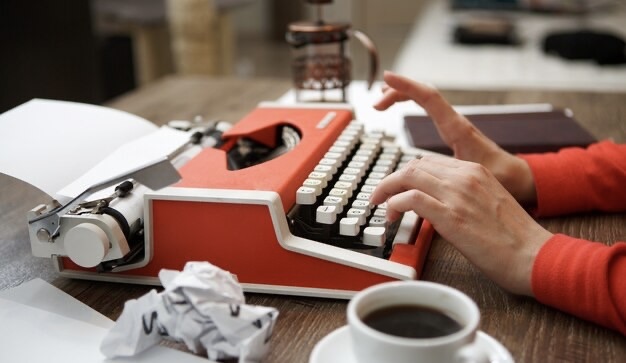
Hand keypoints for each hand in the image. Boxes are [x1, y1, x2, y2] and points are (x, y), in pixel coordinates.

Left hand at [370, 155, 552, 295]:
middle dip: (392, 180)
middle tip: (381, 196)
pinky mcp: (452, 216)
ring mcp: (458, 195)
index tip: (397, 188)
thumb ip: (462, 195)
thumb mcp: (488, 202)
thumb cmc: (514, 237)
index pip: (429, 161)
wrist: (533, 255)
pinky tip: (393, 214)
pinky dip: (395, 203)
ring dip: (388, 190)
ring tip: (382, 207)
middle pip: (415, 165)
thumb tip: (434, 202)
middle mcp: (465, 176)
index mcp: (475, 171)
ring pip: (409, 176)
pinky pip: (411, 199)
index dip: (407, 174)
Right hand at [374, 71, 536, 206]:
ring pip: (425, 101)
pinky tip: (403, 115)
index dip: (406, 86)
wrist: (519, 179)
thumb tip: (418, 181)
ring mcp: (454, 126)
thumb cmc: (502, 178)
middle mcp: (455, 123)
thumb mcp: (472, 176)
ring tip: (383, 102)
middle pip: (423, 94)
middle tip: (377, 102)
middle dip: (398, 92)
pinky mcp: (454, 133)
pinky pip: (429, 111)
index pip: (428, 97)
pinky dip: (413, 107)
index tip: (387, 78)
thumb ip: (447, 175)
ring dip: (403, 97)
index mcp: (457, 129)